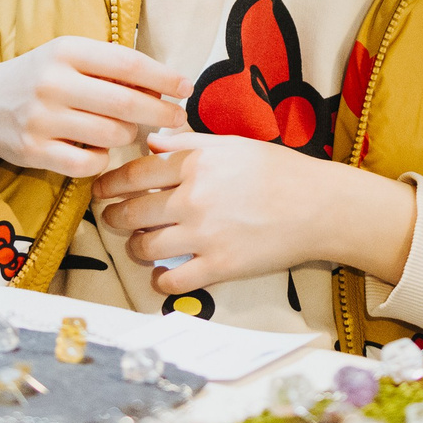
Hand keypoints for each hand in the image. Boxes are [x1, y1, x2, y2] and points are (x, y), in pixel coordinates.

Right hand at [0, 36, 187, 206]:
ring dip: (129, 136)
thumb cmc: (41, 78)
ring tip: (127, 131)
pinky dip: (103, 160)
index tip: (187, 88)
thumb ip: (110, 68)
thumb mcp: (69, 58)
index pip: (127, 63)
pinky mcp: (34, 151)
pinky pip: (89, 164)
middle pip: (125, 102)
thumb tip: (166, 86)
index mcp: (66, 51)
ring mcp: (42, 118)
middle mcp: (52, 82)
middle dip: (160, 113)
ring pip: (111, 134)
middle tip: (179, 119)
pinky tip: (100, 151)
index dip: (163, 78)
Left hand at [96, 130, 417, 293]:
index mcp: (196, 163)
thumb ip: (189, 142)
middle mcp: (194, 197)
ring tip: (140, 246)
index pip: (135, 174)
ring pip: (145, 247)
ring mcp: (205, 235)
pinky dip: (160, 281)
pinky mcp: (220, 267)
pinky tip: (162, 275)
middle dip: (115, 218)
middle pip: (132, 212)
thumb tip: (153, 142)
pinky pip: (172, 280)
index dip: (111, 184)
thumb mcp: (232, 144)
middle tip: (114, 219)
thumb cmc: (280, 171)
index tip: (103, 190)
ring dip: (135, 249)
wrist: (319, 206)